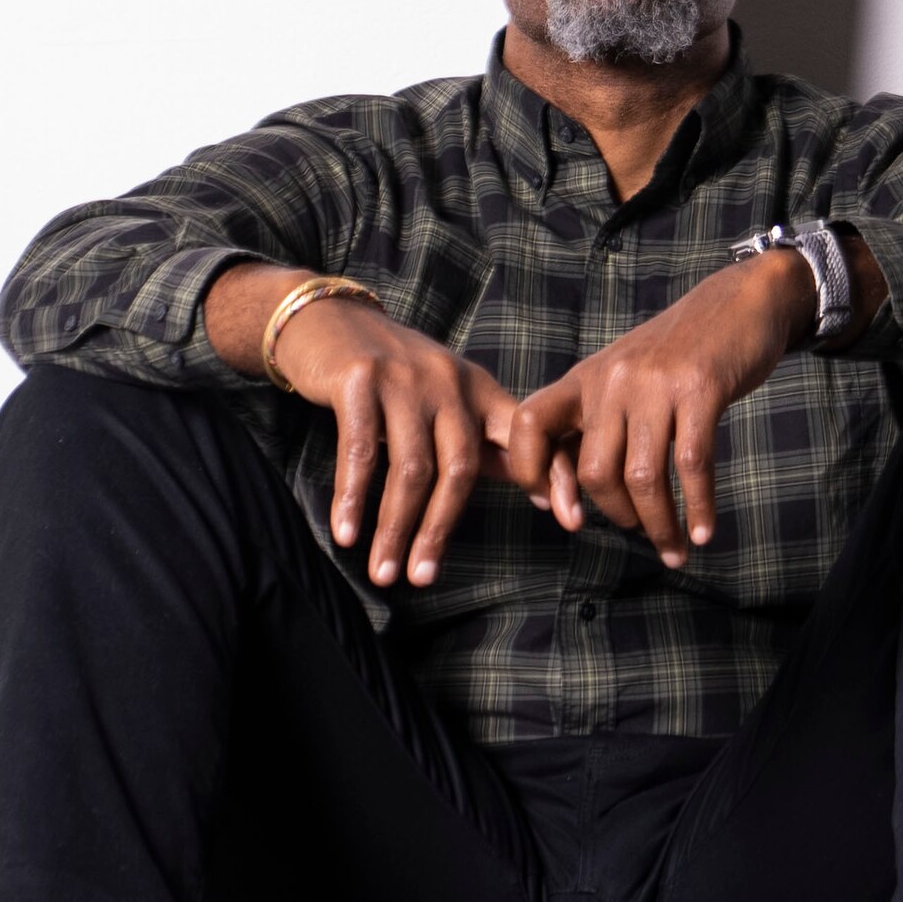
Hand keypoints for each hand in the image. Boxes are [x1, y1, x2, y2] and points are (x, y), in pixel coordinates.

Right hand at [225, 271, 526, 588]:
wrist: (330, 322)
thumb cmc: (396, 376)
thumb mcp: (450, 400)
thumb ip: (490, 444)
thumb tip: (542, 492)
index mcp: (480, 390)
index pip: (527, 435)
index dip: (553, 474)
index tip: (572, 523)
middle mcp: (449, 382)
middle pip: (460, 469)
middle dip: (440, 529)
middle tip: (422, 579)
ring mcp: (405, 380)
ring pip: (409, 469)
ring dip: (395, 528)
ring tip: (383, 573)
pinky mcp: (360, 380)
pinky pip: (360, 451)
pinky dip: (353, 497)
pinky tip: (346, 534)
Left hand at [509, 249, 812, 570]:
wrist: (741, 300)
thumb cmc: (681, 352)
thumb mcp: (626, 375)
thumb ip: (599, 422)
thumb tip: (573, 492)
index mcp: (586, 378)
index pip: (530, 424)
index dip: (531, 473)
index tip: (563, 511)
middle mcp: (612, 379)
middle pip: (595, 470)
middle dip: (618, 515)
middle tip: (641, 534)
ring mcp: (656, 384)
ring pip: (643, 476)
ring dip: (659, 525)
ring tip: (674, 550)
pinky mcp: (701, 388)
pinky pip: (692, 464)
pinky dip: (698, 507)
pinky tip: (702, 531)